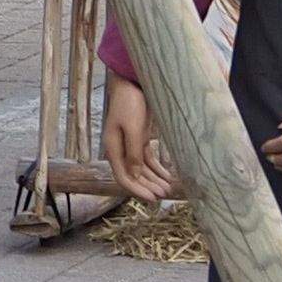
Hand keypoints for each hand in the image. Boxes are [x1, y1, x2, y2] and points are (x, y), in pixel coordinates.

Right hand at [101, 77, 170, 202]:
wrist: (132, 83)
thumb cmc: (130, 103)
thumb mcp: (133, 129)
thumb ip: (133, 153)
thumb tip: (135, 175)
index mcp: (113, 148)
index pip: (123, 176)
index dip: (136, 190)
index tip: (152, 199)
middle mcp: (120, 149)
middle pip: (133, 175)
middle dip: (148, 186)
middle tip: (164, 195)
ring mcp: (130, 144)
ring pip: (141, 168)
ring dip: (153, 179)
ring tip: (168, 188)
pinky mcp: (140, 138)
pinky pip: (147, 159)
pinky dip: (156, 168)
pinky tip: (167, 175)